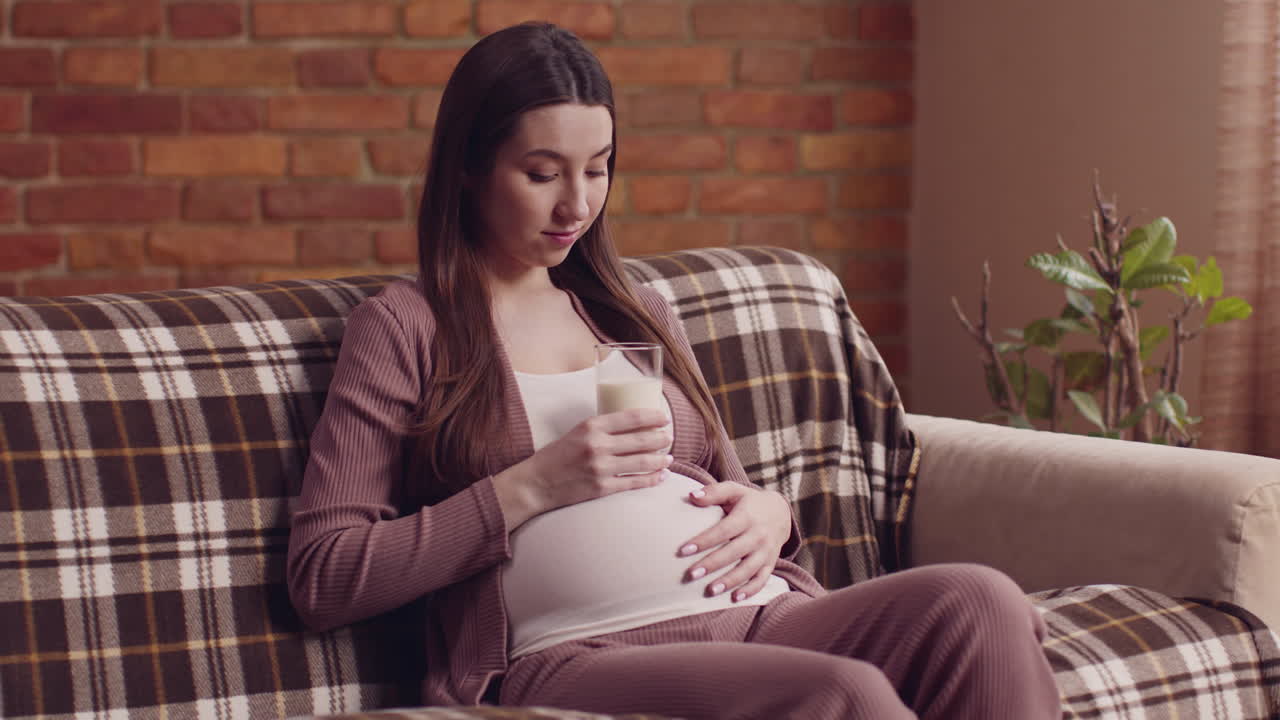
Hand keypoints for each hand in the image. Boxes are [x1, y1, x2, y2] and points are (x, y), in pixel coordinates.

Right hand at [493, 408, 672, 528]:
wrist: (535, 484)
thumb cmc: (556, 456)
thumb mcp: (576, 432)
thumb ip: (601, 429)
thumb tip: (633, 426)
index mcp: (591, 426)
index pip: (631, 417)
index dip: (653, 417)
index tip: (664, 417)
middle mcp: (598, 445)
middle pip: (642, 439)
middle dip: (661, 438)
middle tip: (670, 438)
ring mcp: (601, 468)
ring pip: (643, 462)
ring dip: (661, 459)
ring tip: (669, 457)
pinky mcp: (602, 488)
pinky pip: (634, 482)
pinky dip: (652, 479)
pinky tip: (661, 476)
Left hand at [678, 482, 790, 601]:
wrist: (780, 511)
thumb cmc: (749, 501)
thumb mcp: (734, 490)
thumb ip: (714, 492)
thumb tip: (691, 496)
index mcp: (747, 516)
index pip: (723, 530)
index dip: (704, 541)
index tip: (683, 550)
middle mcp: (759, 535)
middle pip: (734, 552)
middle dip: (712, 564)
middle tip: (691, 575)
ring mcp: (766, 551)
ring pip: (748, 569)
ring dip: (729, 581)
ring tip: (710, 591)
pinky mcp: (771, 563)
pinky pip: (762, 579)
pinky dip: (751, 590)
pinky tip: (735, 598)